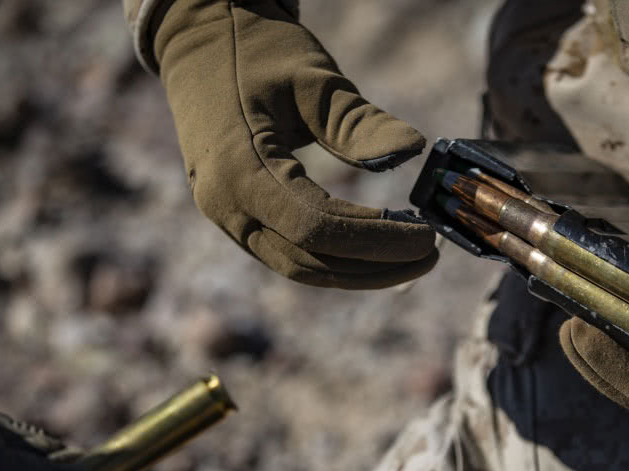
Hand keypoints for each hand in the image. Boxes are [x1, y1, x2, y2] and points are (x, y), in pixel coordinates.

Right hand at [153, 0, 438, 287]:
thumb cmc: (256, 50)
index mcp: (239, 168)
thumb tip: (413, 151)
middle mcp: (224, 204)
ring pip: (298, 268)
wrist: (198, 40)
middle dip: (374, 266)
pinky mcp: (236, 217)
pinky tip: (376, 250)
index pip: (316, 230)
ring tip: (412, 259)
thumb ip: (359, 122)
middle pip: (308, 262)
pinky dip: (335, 259)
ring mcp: (225, 216)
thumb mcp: (313, 78)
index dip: (376, 241)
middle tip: (430, 254)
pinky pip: (288, 253)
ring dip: (358, 272)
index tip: (426, 236)